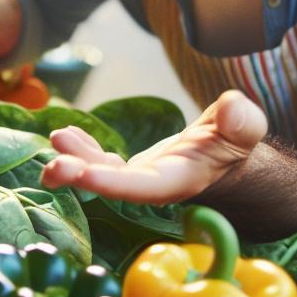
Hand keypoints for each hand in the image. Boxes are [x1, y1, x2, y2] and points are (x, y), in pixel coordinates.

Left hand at [42, 90, 267, 201]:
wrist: (230, 156)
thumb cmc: (237, 139)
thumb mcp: (244, 127)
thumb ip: (242, 122)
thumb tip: (233, 108)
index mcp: (180, 180)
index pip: (143, 187)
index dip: (112, 183)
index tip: (84, 174)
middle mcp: (154, 185)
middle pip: (114, 186)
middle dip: (81, 177)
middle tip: (51, 168)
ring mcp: (140, 177)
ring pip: (102, 173)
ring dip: (75, 161)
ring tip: (54, 142)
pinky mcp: (132, 168)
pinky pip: (101, 162)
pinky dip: (83, 149)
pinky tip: (66, 136)